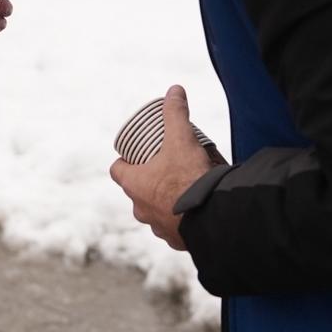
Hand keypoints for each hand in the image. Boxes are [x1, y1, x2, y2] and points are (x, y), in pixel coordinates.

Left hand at [109, 85, 213, 251]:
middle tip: (167, 167)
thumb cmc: (189, 179)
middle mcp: (140, 209)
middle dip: (150, 180)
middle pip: (137, 191)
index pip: (118, 170)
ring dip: (165, 202)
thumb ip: (176, 114)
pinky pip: (174, 228)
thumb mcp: (181, 140)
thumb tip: (174, 90)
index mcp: (134, 184)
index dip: (125, 161)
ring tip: (183, 188)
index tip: (138, 154)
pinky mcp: (176, 240)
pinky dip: (181, 220)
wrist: (213, 218)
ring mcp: (157, 227)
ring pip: (156, 211)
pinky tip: (195, 211)